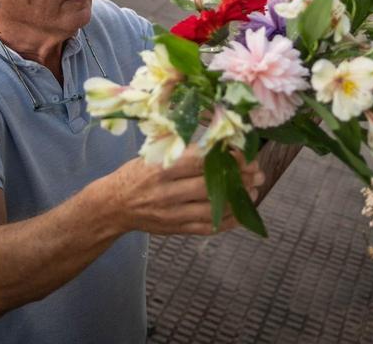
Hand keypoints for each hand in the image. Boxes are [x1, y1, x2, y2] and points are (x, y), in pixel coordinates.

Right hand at [109, 145, 263, 236]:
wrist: (114, 205)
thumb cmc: (138, 173)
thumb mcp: (154, 154)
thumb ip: (183, 150)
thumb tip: (220, 142)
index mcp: (161, 168)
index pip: (200, 162)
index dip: (227, 158)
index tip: (245, 154)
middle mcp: (166, 192)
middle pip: (210, 186)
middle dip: (239, 179)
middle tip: (258, 173)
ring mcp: (171, 214)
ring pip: (212, 210)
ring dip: (237, 201)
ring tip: (253, 191)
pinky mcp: (175, 229)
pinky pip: (206, 228)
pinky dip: (227, 222)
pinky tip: (241, 213)